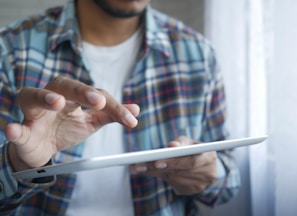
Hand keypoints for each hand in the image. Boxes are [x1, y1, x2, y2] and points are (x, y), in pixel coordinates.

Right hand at [6, 76, 139, 170]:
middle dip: (82, 91)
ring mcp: (35, 113)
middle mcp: (53, 98)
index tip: (130, 120)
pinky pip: (16, 128)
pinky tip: (14, 129)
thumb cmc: (67, 129)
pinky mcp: (22, 130)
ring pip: (33, 97)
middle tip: (98, 101)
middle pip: (65, 86)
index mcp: (72, 96)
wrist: (44, 149)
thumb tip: (136, 110)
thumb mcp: (92, 122)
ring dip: (45, 98)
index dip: (114, 107)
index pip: (96, 95)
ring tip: (56, 102)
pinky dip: (15, 129)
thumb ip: (112, 114)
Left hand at [130, 136, 217, 194]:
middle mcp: (208, 173)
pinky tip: (149, 171)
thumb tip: (171, 145)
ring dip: (155, 173)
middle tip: (139, 165)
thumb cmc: (193, 149)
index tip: (156, 162)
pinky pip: (173, 185)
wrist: (203, 164)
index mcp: (210, 157)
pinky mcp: (191, 191)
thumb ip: (180, 142)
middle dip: (158, 168)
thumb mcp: (188, 142)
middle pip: (179, 172)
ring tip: (139, 167)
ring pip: (174, 179)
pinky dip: (161, 177)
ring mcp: (200, 185)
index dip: (174, 162)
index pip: (190, 161)